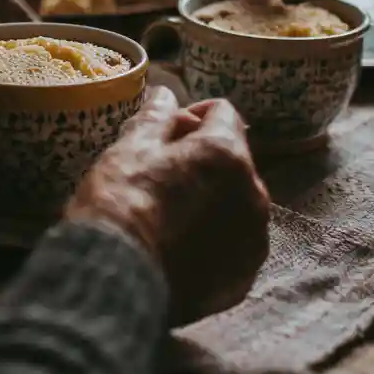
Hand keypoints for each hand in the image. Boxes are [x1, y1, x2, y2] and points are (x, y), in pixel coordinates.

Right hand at [66, 89, 269, 325]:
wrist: (120, 279)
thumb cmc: (121, 204)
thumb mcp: (131, 147)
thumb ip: (156, 117)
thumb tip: (165, 94)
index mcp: (227, 154)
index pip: (223, 112)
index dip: (192, 115)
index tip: (165, 129)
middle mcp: (254, 194)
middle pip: (232, 159)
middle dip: (202, 158)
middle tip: (160, 172)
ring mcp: (252, 240)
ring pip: (236, 202)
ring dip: (212, 198)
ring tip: (169, 212)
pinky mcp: (243, 277)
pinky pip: (234, 244)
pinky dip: (214, 239)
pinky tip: (180, 246)